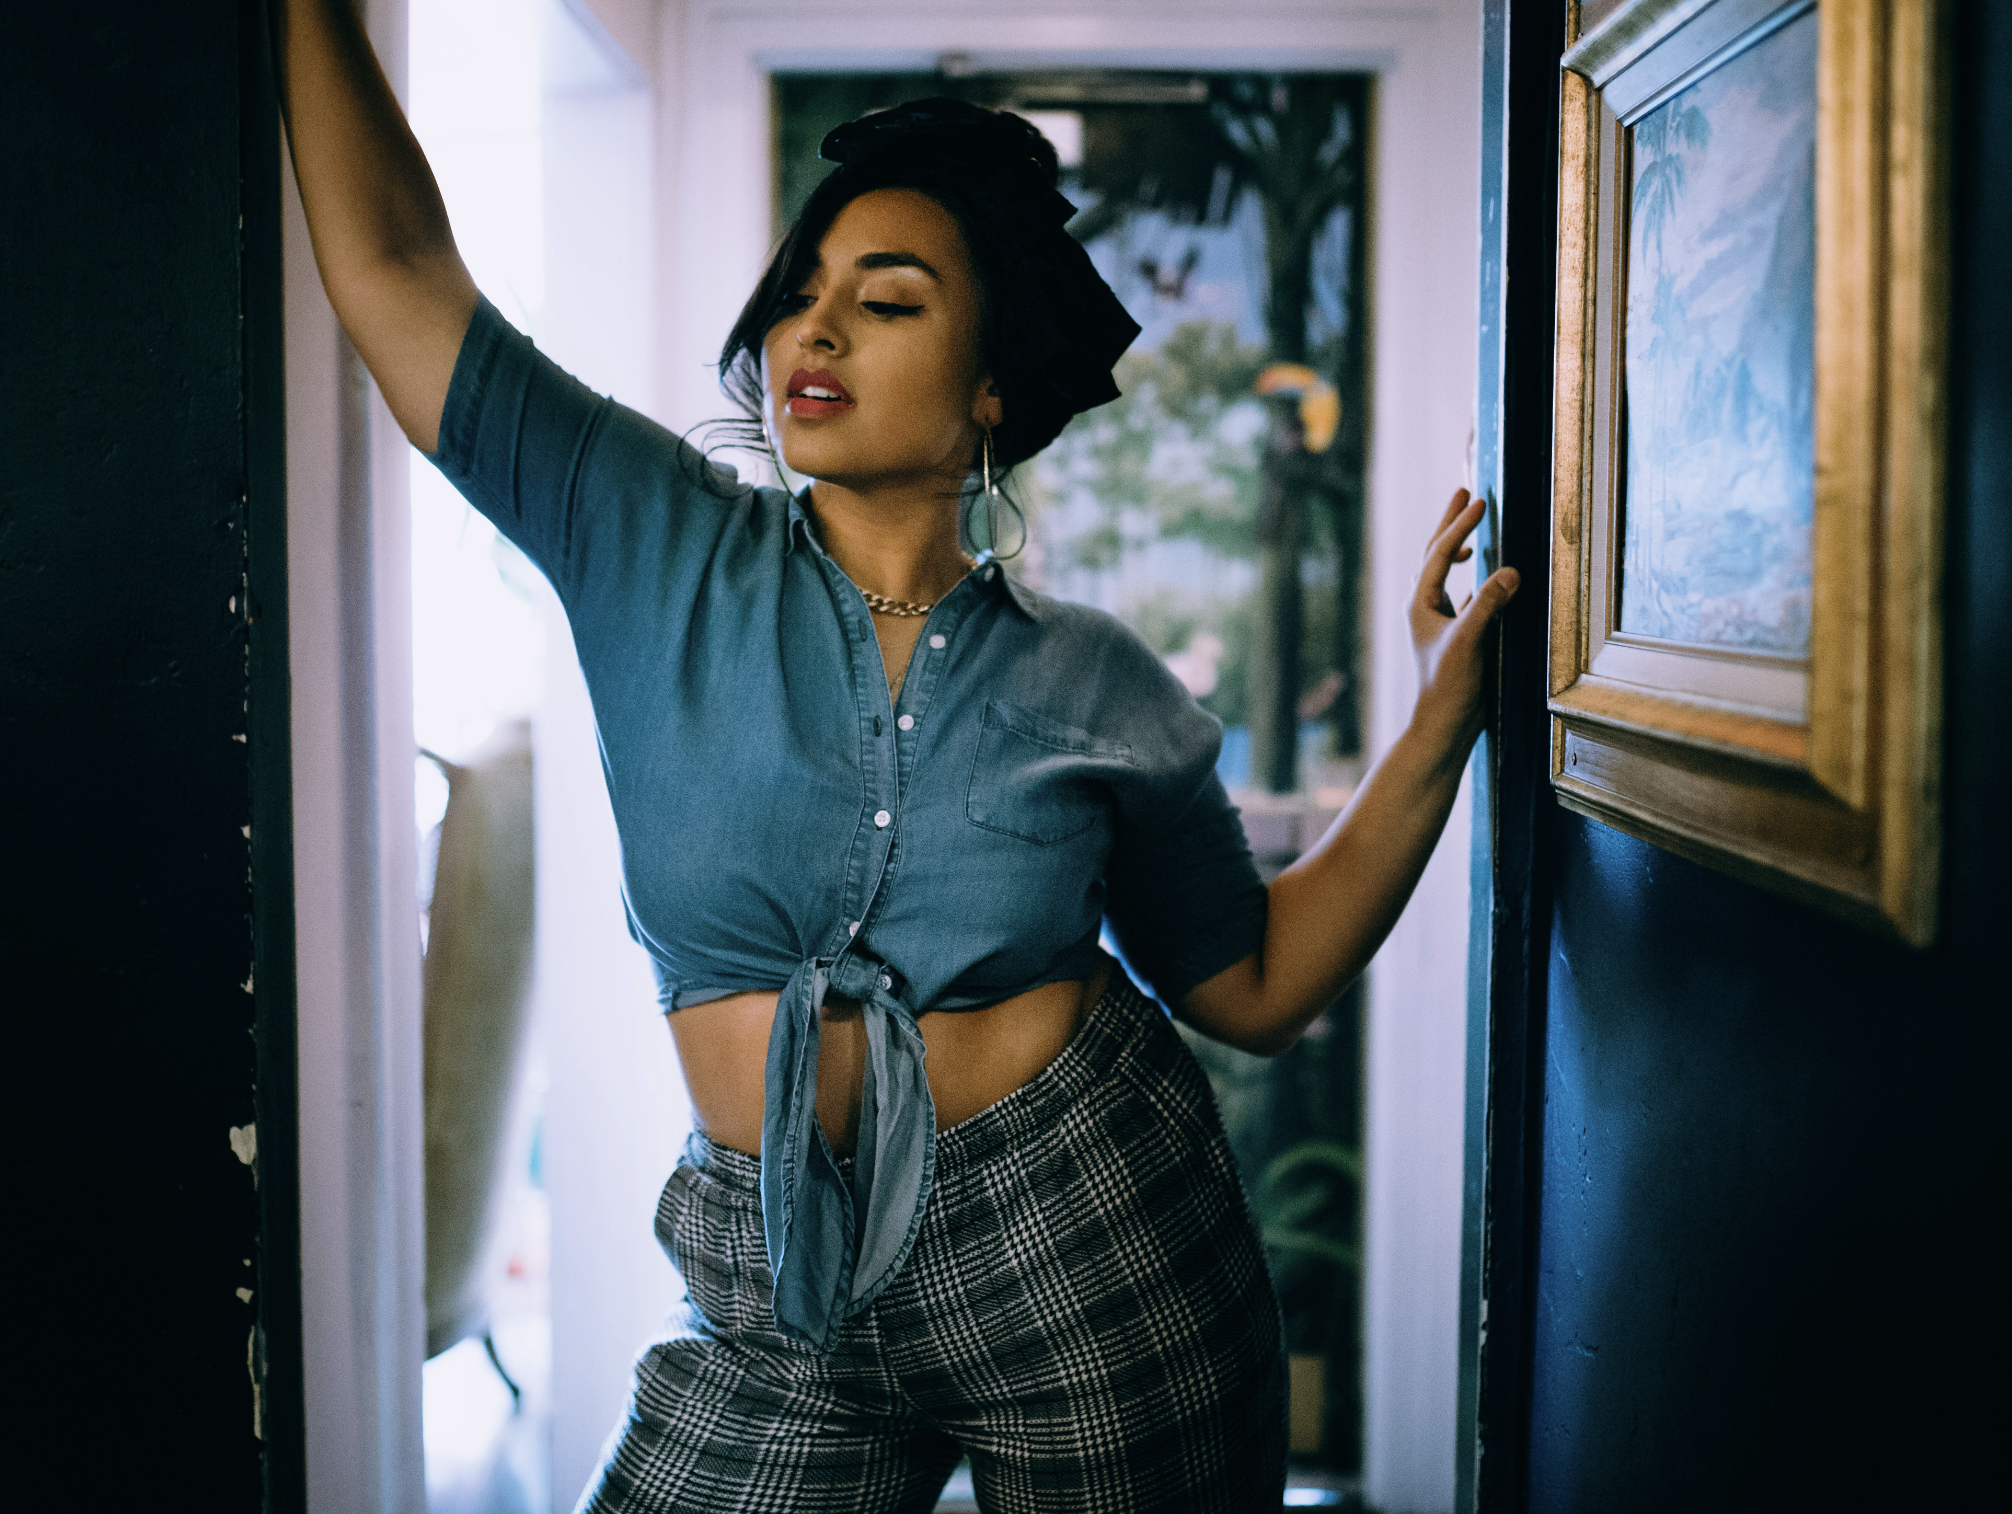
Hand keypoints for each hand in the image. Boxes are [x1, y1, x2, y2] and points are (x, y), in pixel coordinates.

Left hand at [1409, 488, 1519, 750]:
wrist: (1444, 726)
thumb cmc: (1449, 687)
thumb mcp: (1469, 642)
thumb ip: (1488, 606)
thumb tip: (1510, 571)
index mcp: (1421, 604)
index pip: (1438, 554)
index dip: (1459, 526)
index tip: (1479, 501)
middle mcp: (1426, 609)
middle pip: (1436, 555)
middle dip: (1451, 524)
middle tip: (1464, 493)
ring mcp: (1439, 622)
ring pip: (1447, 574)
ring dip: (1458, 548)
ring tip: (1471, 528)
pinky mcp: (1455, 636)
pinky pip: (1464, 598)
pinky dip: (1475, 581)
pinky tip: (1486, 579)